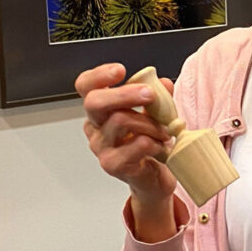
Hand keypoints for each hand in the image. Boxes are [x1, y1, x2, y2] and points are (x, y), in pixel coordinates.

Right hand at [76, 63, 176, 205]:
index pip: (86, 86)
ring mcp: (100, 147)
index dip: (99, 75)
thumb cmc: (149, 144)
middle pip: (95, 102)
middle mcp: (95, 127)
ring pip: (120, 121)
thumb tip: (162, 83)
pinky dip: (154, 142)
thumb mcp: (155, 115)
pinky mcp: (112, 165)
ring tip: (165, 132)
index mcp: (102, 109)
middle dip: (125, 94)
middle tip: (150, 95)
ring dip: (150, 123)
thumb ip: (158, 97)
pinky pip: (135, 145)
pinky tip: (160, 147)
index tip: (120, 70)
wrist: (153, 179)